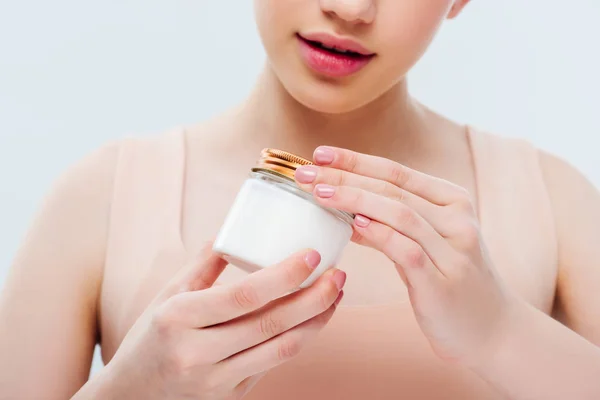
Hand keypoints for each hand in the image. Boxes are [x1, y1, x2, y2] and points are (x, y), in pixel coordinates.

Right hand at [96, 244, 345, 399]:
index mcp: (178, 319)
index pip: (243, 296)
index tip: (312, 256)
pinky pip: (274, 364)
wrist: (131, 396)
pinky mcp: (230, 396)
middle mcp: (197, 353)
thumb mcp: (167, 296)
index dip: (284, 276)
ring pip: (280, 349)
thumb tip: (233, 230)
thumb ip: (203, 266)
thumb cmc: (149, 338)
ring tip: (335, 295)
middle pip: (270, 323)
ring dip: (316, 321)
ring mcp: (216, 380)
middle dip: (314, 297)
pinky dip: (299, 340)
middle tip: (339, 274)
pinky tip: (314, 319)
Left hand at [294, 146, 519, 366]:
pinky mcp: (443, 282)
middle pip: (392, 189)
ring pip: (399, 213)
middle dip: (345, 176)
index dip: (356, 160)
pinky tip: (353, 226)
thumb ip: (393, 225)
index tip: (319, 154)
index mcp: (453, 202)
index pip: (396, 172)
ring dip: (355, 200)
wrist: (494, 331)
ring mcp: (453, 250)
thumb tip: (347, 210)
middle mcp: (457, 220)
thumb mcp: (426, 245)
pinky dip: (379, 234)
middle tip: (306, 173)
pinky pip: (407, 250)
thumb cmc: (451, 283)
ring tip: (319, 194)